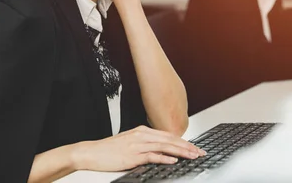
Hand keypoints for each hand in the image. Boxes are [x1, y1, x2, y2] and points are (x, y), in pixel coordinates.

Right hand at [71, 125, 205, 171]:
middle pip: (170, 139)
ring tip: (192, 156)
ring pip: (164, 146)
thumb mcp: (130, 143)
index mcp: (143, 131)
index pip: (168, 136)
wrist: (91, 152)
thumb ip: (146, 145)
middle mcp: (142, 135)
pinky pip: (152, 156)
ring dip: (181, 152)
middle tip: (200, 152)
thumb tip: (162, 152)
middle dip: (187, 146)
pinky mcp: (132, 155)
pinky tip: (173, 161)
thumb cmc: (109, 150)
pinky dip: (164, 158)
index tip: (195, 147)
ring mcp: (137, 144)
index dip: (184, 142)